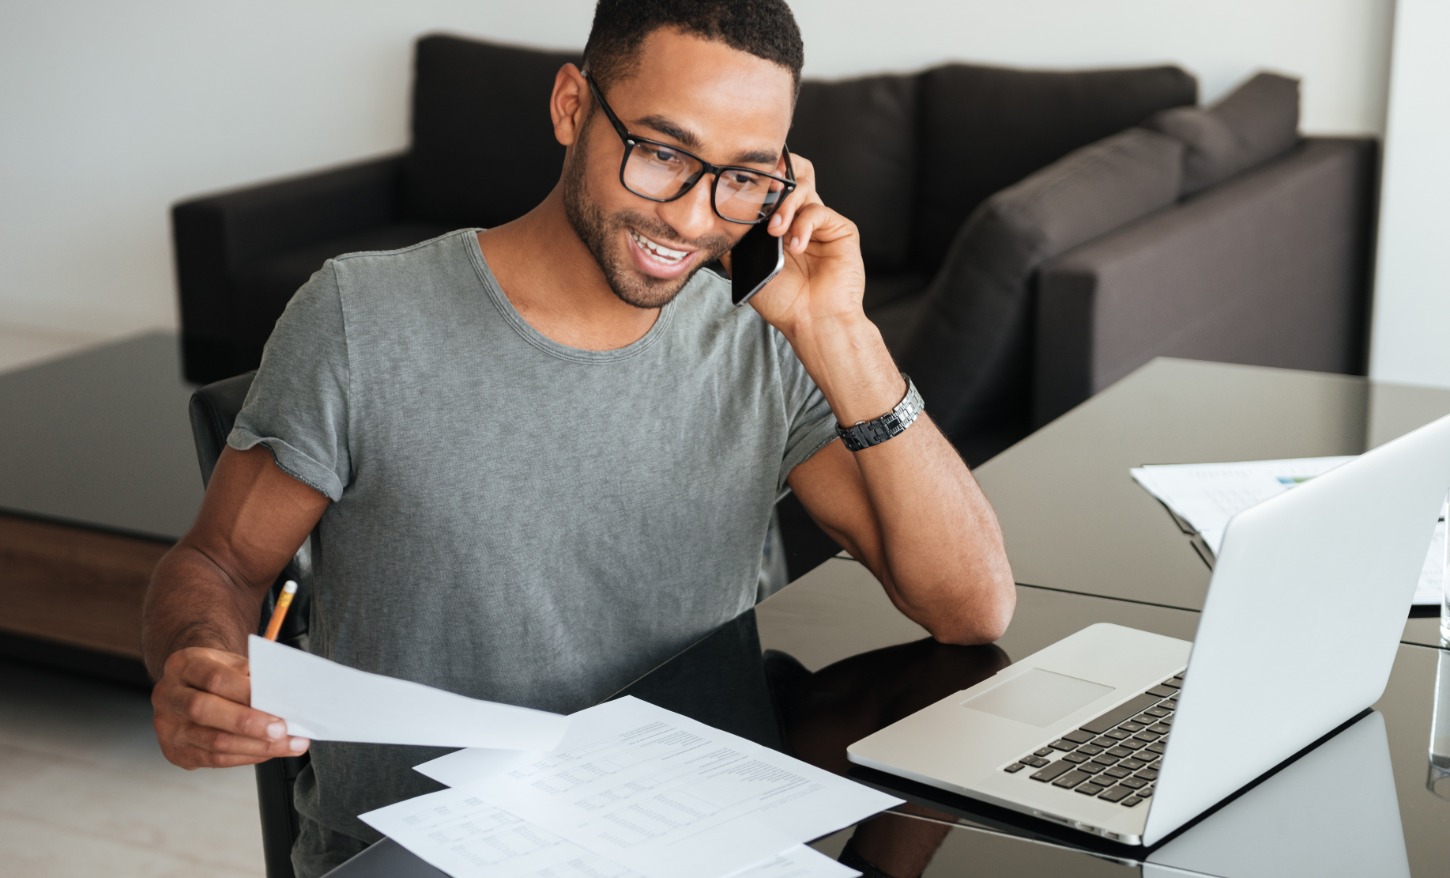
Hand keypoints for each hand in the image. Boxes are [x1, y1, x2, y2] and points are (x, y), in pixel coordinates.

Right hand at [151, 646, 309, 768]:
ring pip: (212, 742)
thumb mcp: (232, 663)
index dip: (246, 693)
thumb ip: (252, 676)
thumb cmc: (218, 673)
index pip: (215, 679)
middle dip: (248, 723)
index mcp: (183, 665)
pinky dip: (246, 756)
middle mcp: (168, 696)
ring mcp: (168, 727)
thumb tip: (282, 697)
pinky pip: (214, 760)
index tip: (276, 703)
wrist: (193, 685)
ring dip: (255, 746)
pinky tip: (268, 751)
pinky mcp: (176, 751)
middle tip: (282, 730)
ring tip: (287, 744)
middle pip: (205, 711)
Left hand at [746, 152, 868, 338]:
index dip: (760, 183)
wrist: (812, 322)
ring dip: (785, 206)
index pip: (771, 191)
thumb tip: (714, 220)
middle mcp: (800, 220)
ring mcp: (820, 224)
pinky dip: (803, 224)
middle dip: (777, 176)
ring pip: (804, 189)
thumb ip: (733, 243)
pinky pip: (819, 211)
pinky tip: (796, 246)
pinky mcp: (840, 230)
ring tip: (775, 230)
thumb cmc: (784, 301)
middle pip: (792, 178)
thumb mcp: (746, 269)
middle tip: (764, 185)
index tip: (743, 182)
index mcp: (779, 226)